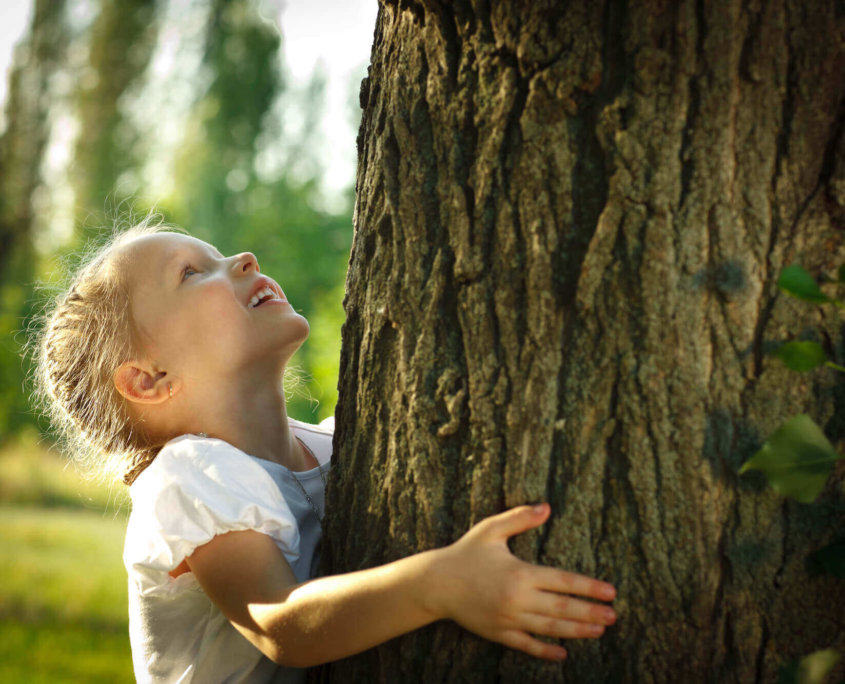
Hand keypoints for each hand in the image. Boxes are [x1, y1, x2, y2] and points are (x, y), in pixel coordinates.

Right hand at [427, 503, 616, 659]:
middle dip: (591, 613)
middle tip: (614, 617)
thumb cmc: (465, 553)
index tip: (611, 592)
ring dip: (577, 630)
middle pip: (563, 608)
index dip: (589, 587)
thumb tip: (547, 506)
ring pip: (550, 628)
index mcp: (521, 573)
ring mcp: (509, 619)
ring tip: (599, 631)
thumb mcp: (491, 529)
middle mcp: (518, 599)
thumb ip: (520, 518)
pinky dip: (546, 651)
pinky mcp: (498, 633)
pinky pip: (527, 645)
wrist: (435, 583)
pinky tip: (563, 653)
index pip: (563, 581)